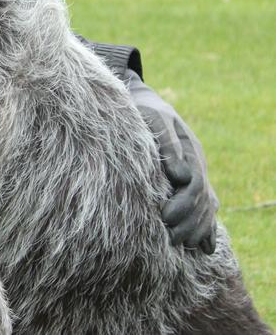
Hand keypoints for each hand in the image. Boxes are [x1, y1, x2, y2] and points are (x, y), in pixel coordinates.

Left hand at [125, 73, 218, 253]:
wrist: (145, 104)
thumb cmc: (145, 112)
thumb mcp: (155, 120)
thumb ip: (168, 145)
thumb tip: (181, 175)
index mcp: (191, 151)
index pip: (194, 184)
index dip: (183, 203)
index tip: (166, 216)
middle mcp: (197, 165)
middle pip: (201, 200)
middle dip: (188, 221)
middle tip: (171, 238)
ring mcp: (196, 174)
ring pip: (206, 207)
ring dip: (197, 228)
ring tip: (182, 243)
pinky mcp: (189, 182)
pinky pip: (205, 208)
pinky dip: (206, 227)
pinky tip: (204, 246)